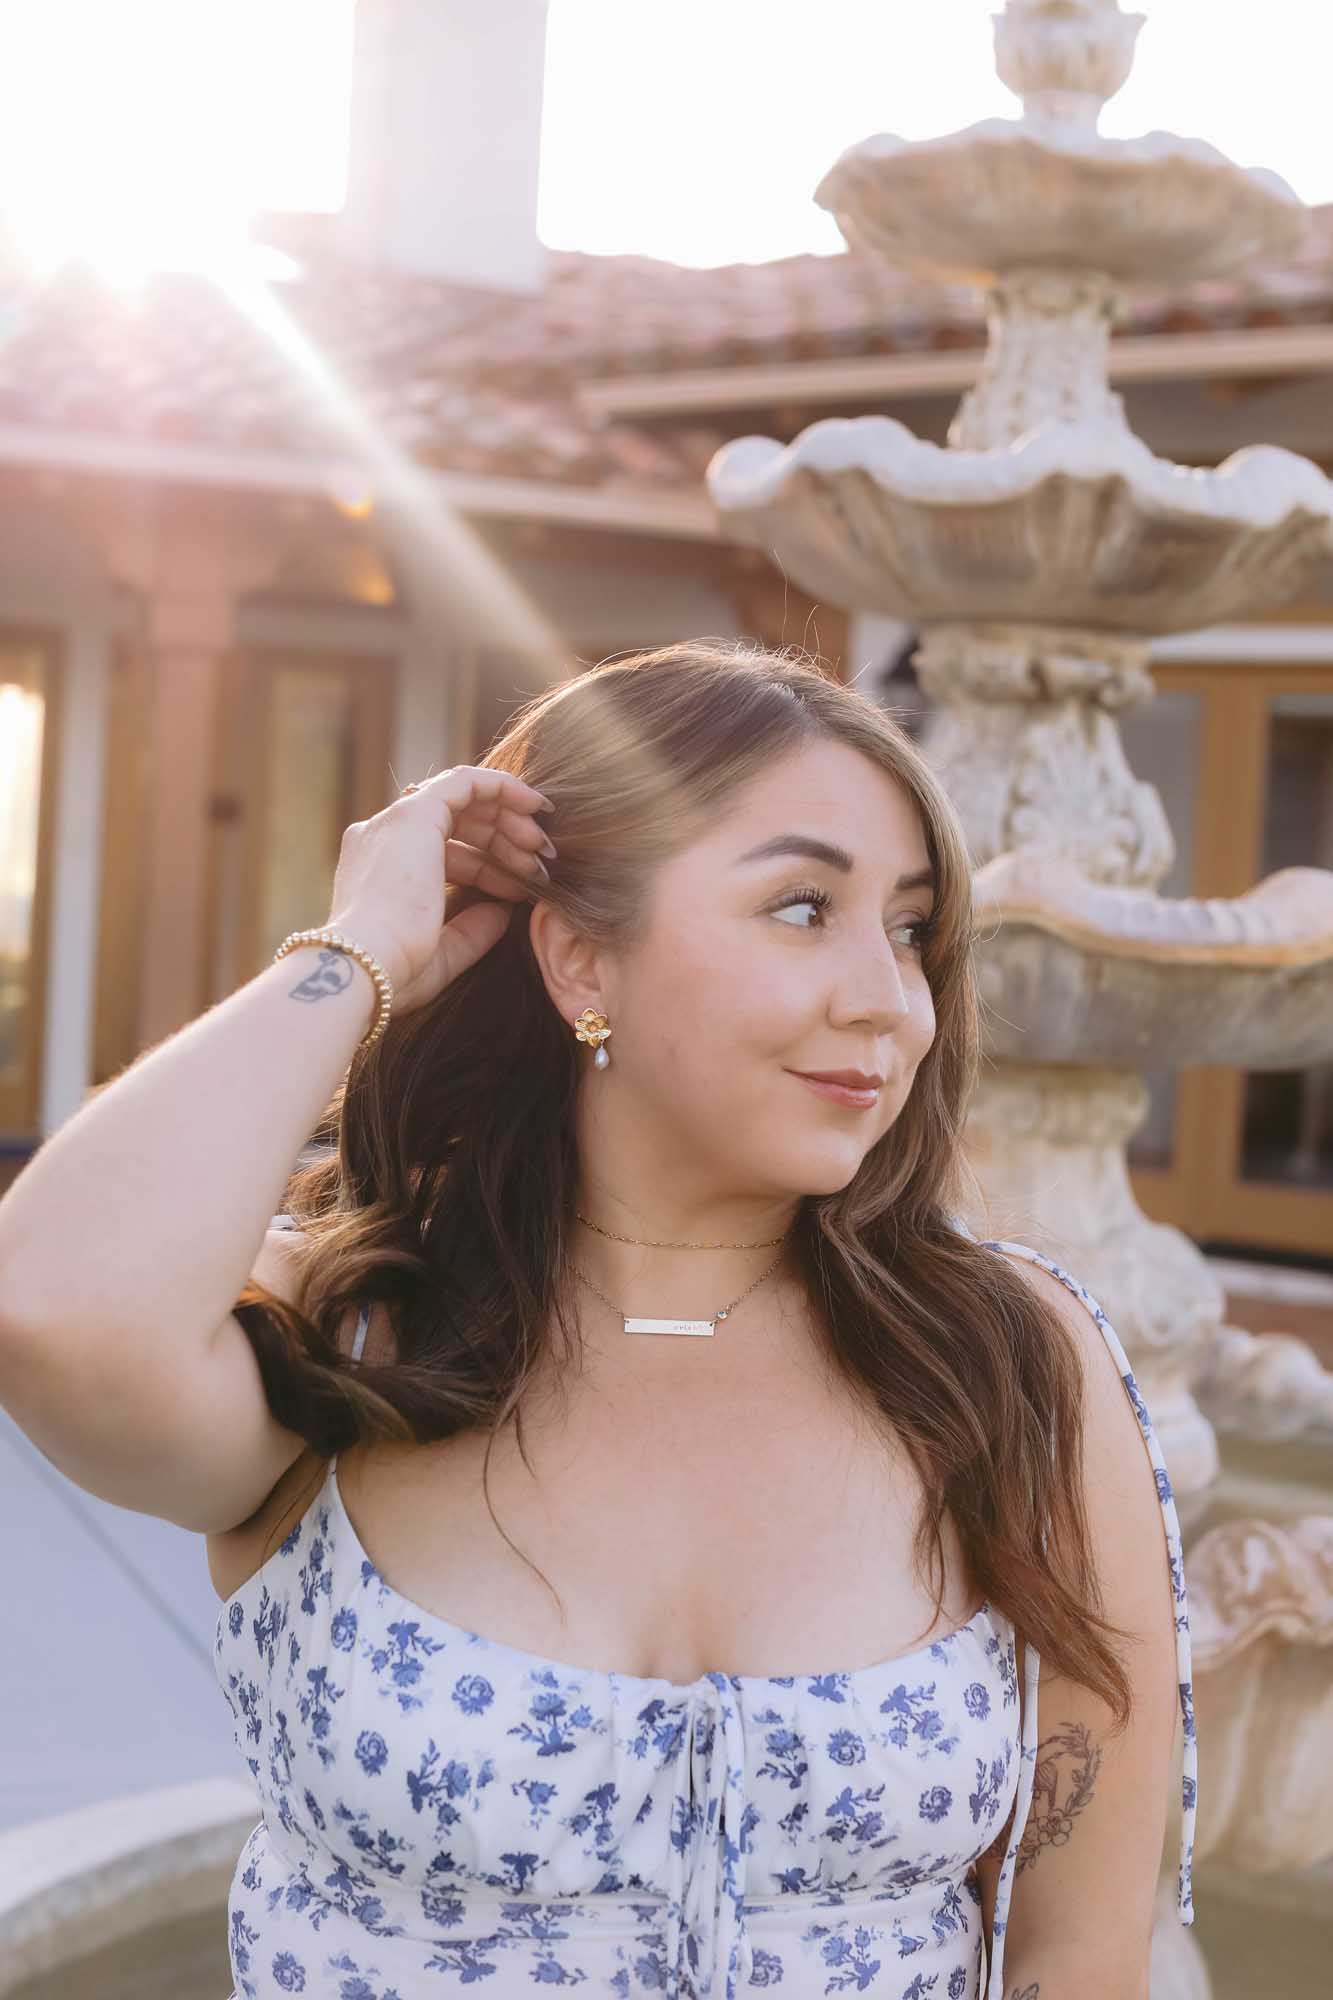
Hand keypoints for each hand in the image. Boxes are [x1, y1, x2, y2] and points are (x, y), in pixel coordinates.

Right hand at [324, 766, 554, 1018]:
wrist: (368, 967)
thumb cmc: (396, 971)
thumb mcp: (443, 954)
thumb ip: (473, 930)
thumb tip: (503, 911)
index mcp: (380, 869)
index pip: (445, 854)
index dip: (490, 866)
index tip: (525, 884)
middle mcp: (382, 838)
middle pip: (457, 824)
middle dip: (505, 839)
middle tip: (543, 862)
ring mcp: (395, 823)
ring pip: (464, 800)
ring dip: (510, 818)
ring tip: (544, 848)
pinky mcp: (414, 814)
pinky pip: (465, 782)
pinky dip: (503, 787)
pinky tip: (535, 805)